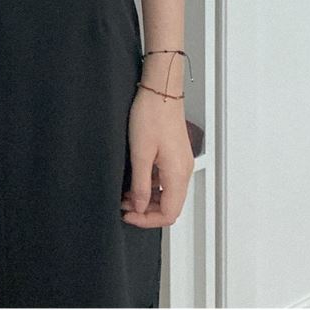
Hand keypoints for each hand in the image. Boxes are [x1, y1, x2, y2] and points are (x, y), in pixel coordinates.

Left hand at [124, 77, 192, 233]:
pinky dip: (152, 186)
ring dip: (149, 199)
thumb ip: (140, 185)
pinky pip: (166, 180)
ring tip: (128, 195)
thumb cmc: (152, 114)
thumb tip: (140, 208)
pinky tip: (136, 180)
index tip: (129, 215)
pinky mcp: (176, 154)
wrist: (161, 89)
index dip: (147, 220)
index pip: (169, 214)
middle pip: (170, 206)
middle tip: (125, 207)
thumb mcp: (141, 154)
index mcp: (178, 174)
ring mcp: (181, 162)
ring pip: (168, 194)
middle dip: (147, 211)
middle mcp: (184, 171)